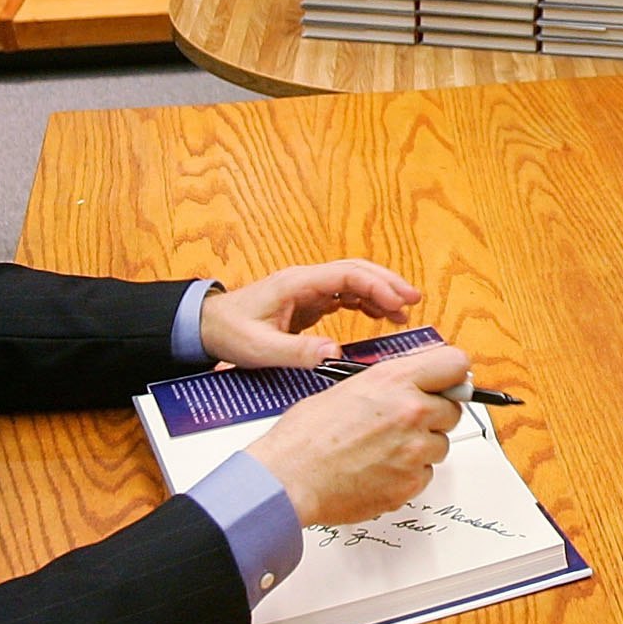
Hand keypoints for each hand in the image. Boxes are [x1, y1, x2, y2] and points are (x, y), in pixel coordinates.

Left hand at [199, 259, 418, 368]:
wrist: (207, 327)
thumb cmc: (230, 332)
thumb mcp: (260, 348)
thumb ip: (297, 351)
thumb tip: (334, 352)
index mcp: (297, 284)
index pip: (346, 275)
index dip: (376, 285)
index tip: (398, 302)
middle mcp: (306, 281)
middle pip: (356, 271)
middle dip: (387, 283)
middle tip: (414, 299)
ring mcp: (308, 290)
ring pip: (353, 281)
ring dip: (379, 293)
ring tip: (405, 313)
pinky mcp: (308, 302)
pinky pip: (344, 295)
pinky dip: (366, 303)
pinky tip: (381, 317)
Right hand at [245, 346, 470, 526]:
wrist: (289, 479)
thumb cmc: (306, 436)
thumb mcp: (348, 387)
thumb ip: (390, 382)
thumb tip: (415, 379)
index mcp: (395, 381)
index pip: (456, 364)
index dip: (452, 375)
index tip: (448, 382)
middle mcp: (411, 412)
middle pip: (453, 409)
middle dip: (433, 415)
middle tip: (403, 422)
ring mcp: (414, 450)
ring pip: (440, 445)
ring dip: (419, 447)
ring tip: (382, 449)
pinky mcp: (410, 483)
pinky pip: (425, 474)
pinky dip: (407, 474)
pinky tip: (378, 469)